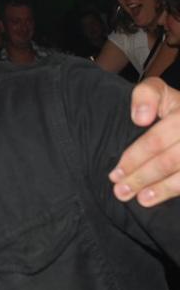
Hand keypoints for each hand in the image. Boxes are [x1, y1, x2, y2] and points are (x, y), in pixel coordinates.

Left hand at [109, 77, 179, 205]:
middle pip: (170, 160)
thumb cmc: (173, 106)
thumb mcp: (158, 91)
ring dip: (161, 190)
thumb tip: (140, 119)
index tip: (115, 173)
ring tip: (140, 199)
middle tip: (121, 191)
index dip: (134, 158)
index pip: (156, 140)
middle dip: (142, 177)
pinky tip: (160, 198)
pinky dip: (176, 190)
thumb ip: (145, 96)